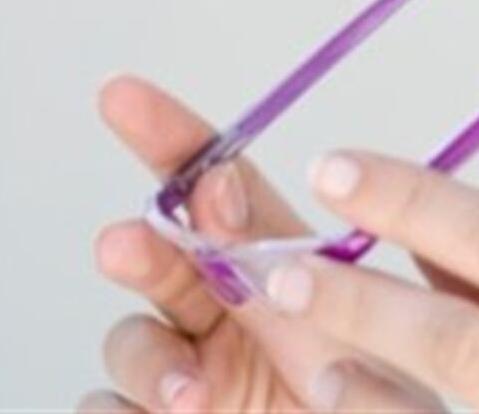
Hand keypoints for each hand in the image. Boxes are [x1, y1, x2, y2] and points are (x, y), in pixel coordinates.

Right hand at [79, 75, 448, 412]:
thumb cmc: (371, 392)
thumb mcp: (336, 319)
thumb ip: (267, 255)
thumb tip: (214, 183)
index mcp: (267, 263)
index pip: (214, 188)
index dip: (170, 140)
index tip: (122, 95)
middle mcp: (218, 309)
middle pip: (156, 258)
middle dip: (139, 247)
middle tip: (128, 244)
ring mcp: (187, 369)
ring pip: (130, 341)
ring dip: (148, 359)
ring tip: (192, 396)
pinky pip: (106, 410)